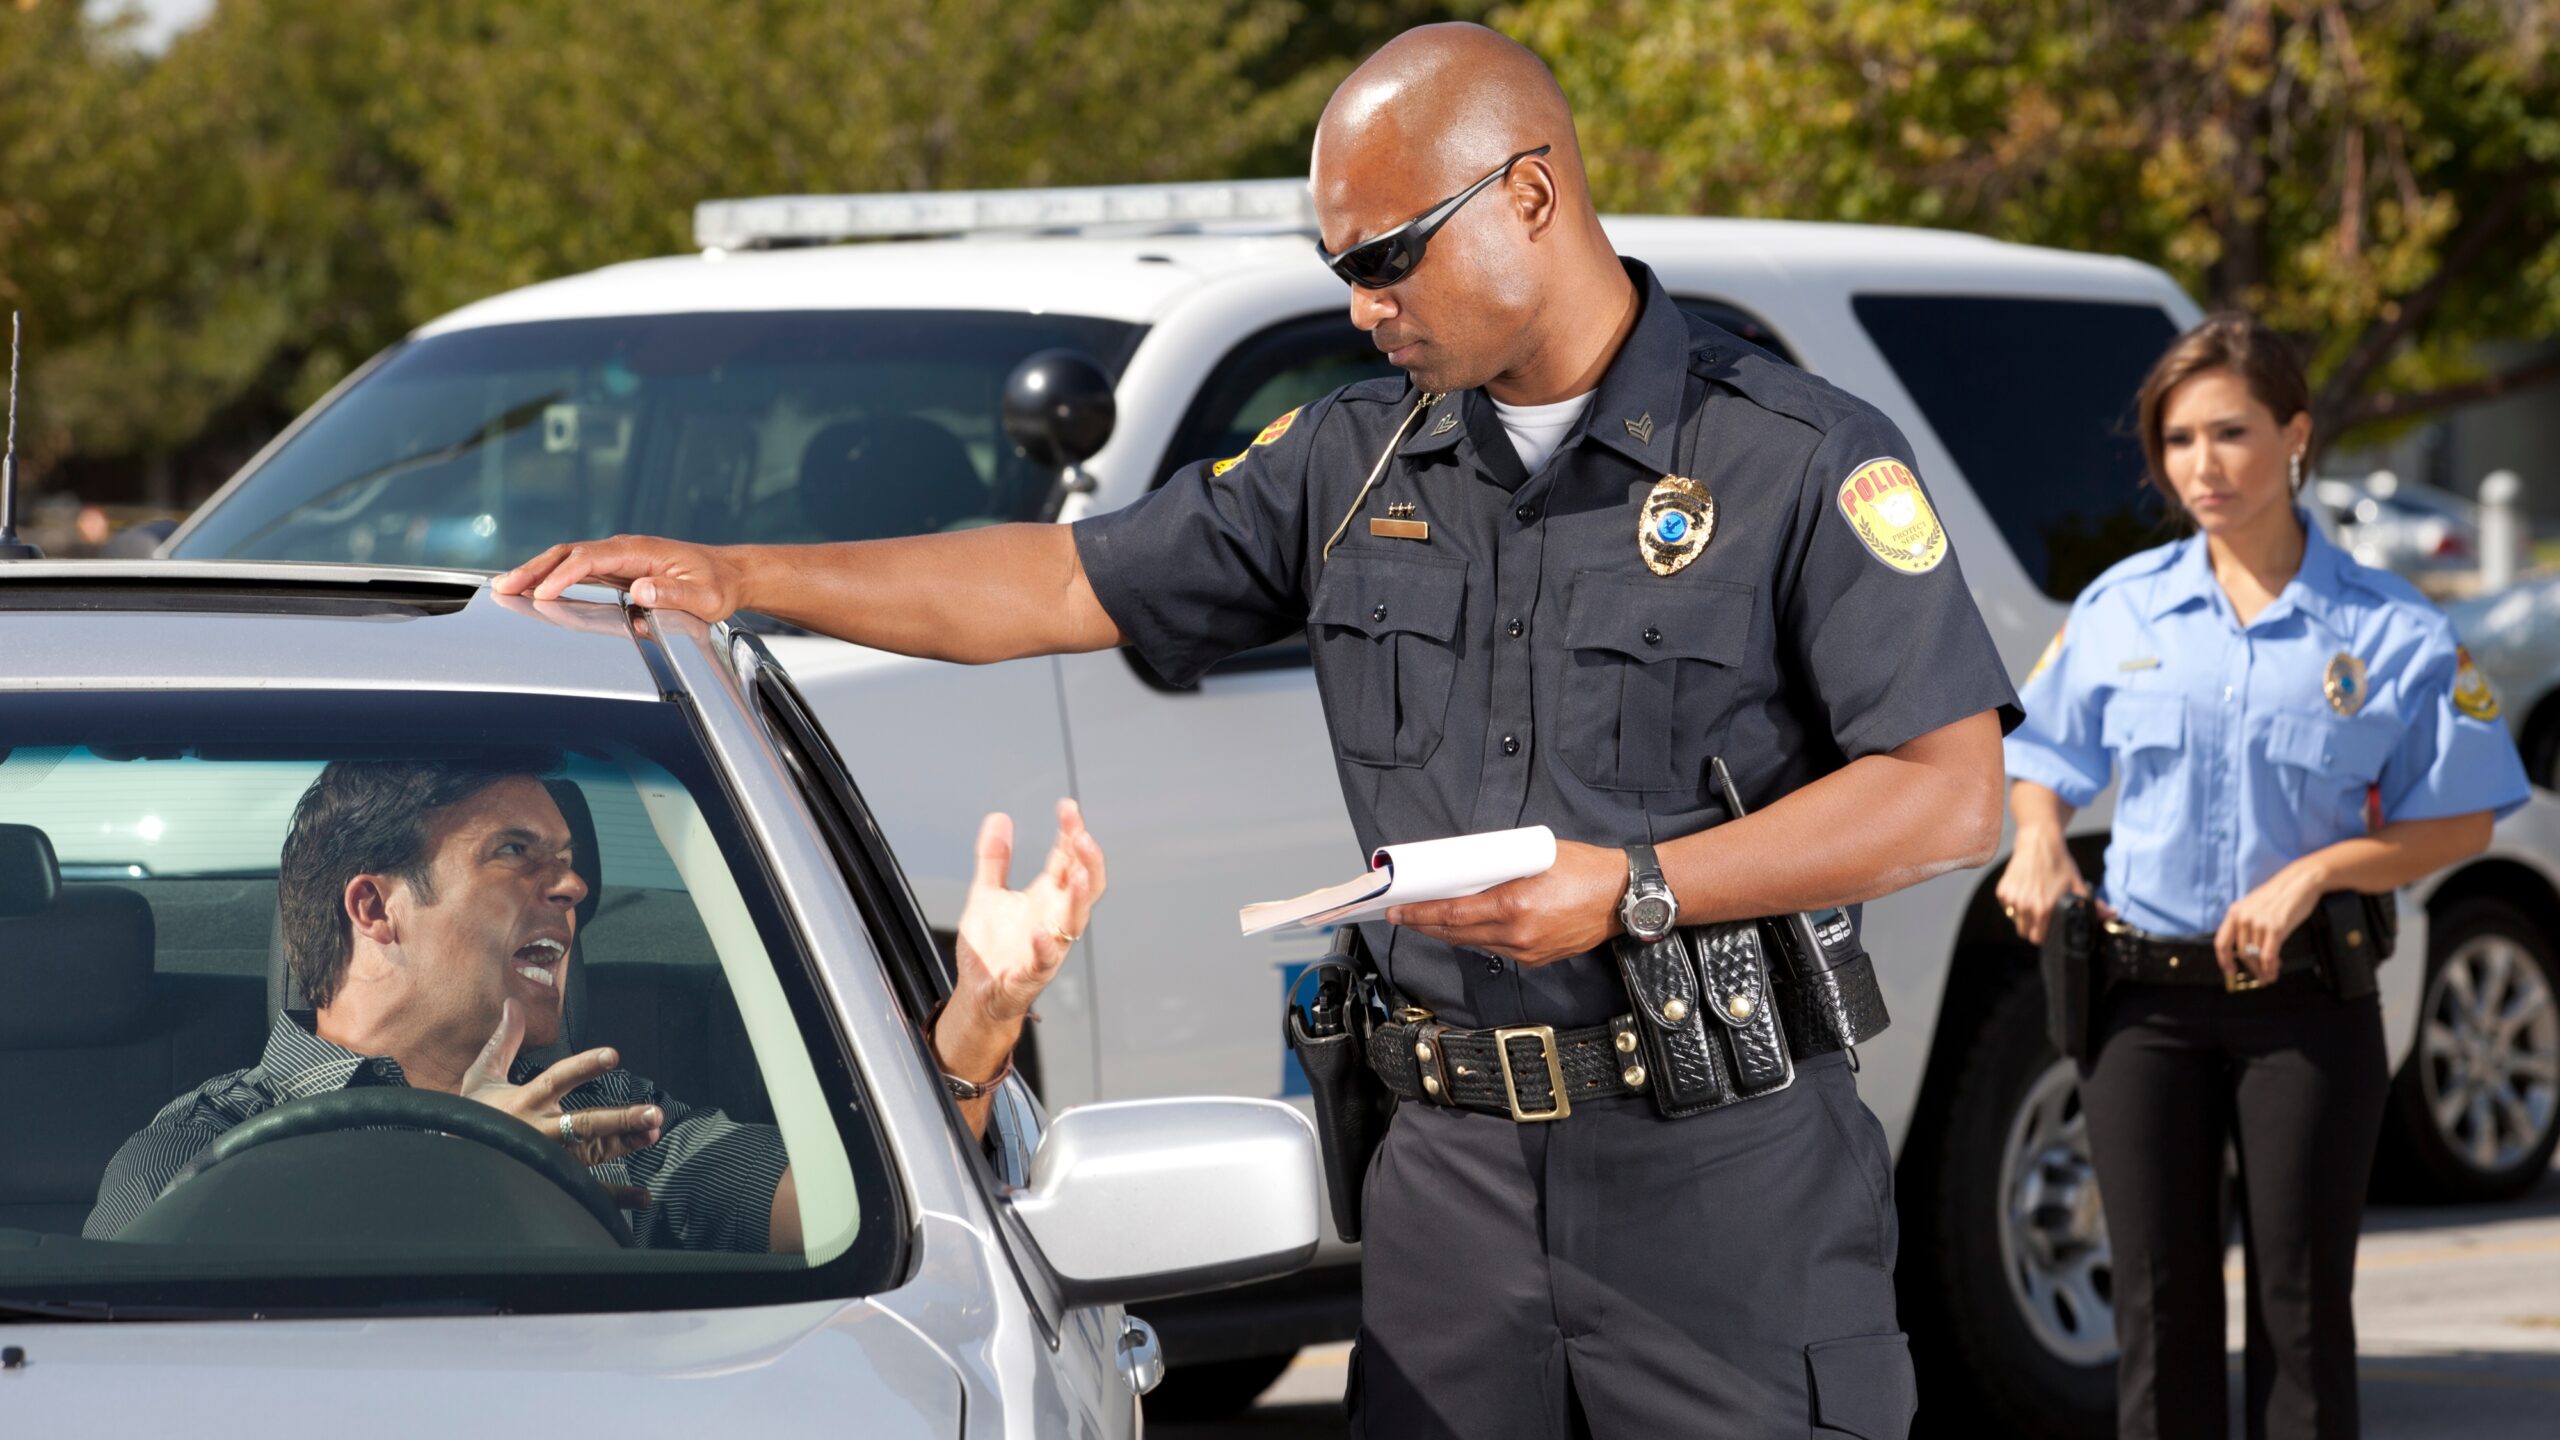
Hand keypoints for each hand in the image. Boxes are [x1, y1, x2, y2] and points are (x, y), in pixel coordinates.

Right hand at [460, 999, 661, 1204]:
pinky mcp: (553, 1181)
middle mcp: (540, 1131)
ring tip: (653, 1134)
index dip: (584, 1067)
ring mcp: (549, 1159)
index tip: (613, 1056)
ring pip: (592, 1153)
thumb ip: (503, 1042)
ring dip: (624, 1145)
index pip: (558, 1079)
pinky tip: (643, 1197)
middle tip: (653, 1113)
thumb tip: (513, 1004)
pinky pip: (587, 1191)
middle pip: (584, 1124)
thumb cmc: (470, 1118)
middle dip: (619, 1120)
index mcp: (525, 1102)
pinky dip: (616, 1197)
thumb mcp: (481, 1078)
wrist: (453, 1164)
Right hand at [492, 534, 744, 621]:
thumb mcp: (704, 596)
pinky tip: (533, 590)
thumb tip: (640, 589)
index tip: (542, 595)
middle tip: (503, 587)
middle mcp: (624, 549)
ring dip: (535, 573)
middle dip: (534, 569)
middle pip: (568, 553)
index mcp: (641, 550)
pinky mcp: (617, 569)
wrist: (729, 575)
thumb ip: (673, 593)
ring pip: (567, 560)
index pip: (590, 559)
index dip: (563, 576)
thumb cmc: (717, 585)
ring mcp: (618, 558)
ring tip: (505, 588)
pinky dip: (551, 578)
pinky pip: (576, 570)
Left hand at [943, 800, 1107, 1077]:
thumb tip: (999, 818)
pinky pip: (1045, 958)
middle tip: (1081, 834)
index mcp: (1048, 897)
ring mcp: (1049, 945)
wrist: (978, 993)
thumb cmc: (992, 948)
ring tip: (1079, 873)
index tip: (1068, 808)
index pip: (1069, 859)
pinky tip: (1040, 930)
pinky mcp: (1032, 972)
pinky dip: (1045, 945)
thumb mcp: (987, 893)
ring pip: (1075, 920)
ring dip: (1080, 897)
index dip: (1072, 833)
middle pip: (1085, 885)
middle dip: (1087, 859)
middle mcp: (1055, 918)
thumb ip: (994, 858)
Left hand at [1385, 839, 1624, 967]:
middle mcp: (1519, 934)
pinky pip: (1497, 949)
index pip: (1453, 915)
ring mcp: (1528, 951)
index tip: (1397, 911)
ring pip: (1475, 945)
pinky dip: (1478, 938)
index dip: (1420, 914)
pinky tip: (1467, 927)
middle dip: (1425, 925)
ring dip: (1449, 933)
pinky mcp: (1538, 959)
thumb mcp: (1535, 856)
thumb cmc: (1584, 868)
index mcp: (1515, 905)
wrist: (1623, 897)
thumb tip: (1464, 871)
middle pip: (1458, 935)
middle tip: (1402, 915)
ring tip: (1428, 919)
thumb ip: (1498, 867)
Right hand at [1995, 829, 2092, 945]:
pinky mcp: (2002, 891)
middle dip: (2033, 928)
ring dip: (2023, 915)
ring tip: (2034, 900)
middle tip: (2043, 914)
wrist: (2038, 841)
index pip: (2038, 939)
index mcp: (2043, 909)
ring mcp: (2011, 899)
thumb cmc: (2059, 863)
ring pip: (2015, 920)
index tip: (2049, 927)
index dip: (2045, 935)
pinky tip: (2024, 890)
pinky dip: (2013, 903)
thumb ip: (2094, 904)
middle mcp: (2024, 906)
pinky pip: (2007, 906)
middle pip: (2024, 933)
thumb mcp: (2078, 884)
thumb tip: (2112, 914)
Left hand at [2214, 864, 2323, 985]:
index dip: (2224, 960)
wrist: (2300, 881)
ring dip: (2262, 970)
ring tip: (2268, 976)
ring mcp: (2258, 923)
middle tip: (2258, 976)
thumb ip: (2245, 923)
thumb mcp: (2253, 905)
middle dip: (2250, 968)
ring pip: (2255, 956)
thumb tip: (2244, 948)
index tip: (2229, 972)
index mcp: (2234, 912)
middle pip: (2241, 953)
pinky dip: (2270, 968)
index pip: (2221, 942)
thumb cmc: (2279, 894)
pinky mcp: (2275, 928)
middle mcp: (2243, 918)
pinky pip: (2269, 955)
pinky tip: (2273, 972)